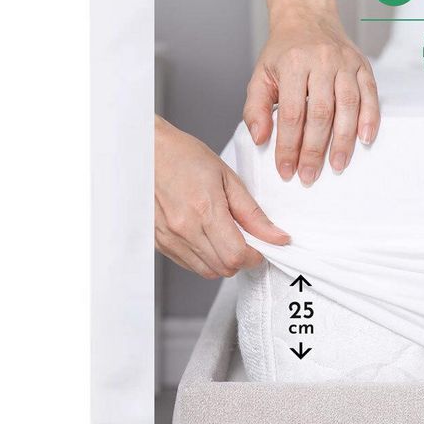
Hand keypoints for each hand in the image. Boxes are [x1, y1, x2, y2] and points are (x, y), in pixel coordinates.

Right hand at [154, 116, 289, 277]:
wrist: (147, 152)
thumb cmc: (185, 156)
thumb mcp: (227, 177)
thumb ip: (252, 212)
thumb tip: (276, 236)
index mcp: (204, 209)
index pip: (236, 255)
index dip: (256, 255)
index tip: (262, 245)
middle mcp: (184, 229)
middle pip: (223, 268)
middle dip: (242, 259)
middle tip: (247, 238)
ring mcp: (168, 238)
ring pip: (206, 271)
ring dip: (223, 260)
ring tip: (225, 234)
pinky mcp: (158, 242)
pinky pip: (188, 264)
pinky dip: (204, 257)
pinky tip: (207, 235)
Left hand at [243, 7, 380, 184]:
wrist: (307, 16)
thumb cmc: (283, 51)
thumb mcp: (260, 75)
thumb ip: (256, 108)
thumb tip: (261, 139)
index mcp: (293, 64)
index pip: (292, 114)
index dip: (289, 146)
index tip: (286, 170)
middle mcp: (321, 61)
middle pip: (320, 113)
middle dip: (315, 150)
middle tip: (309, 176)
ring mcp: (345, 63)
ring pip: (347, 106)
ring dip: (343, 140)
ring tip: (336, 166)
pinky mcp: (363, 65)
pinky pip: (370, 94)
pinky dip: (369, 118)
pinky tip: (364, 140)